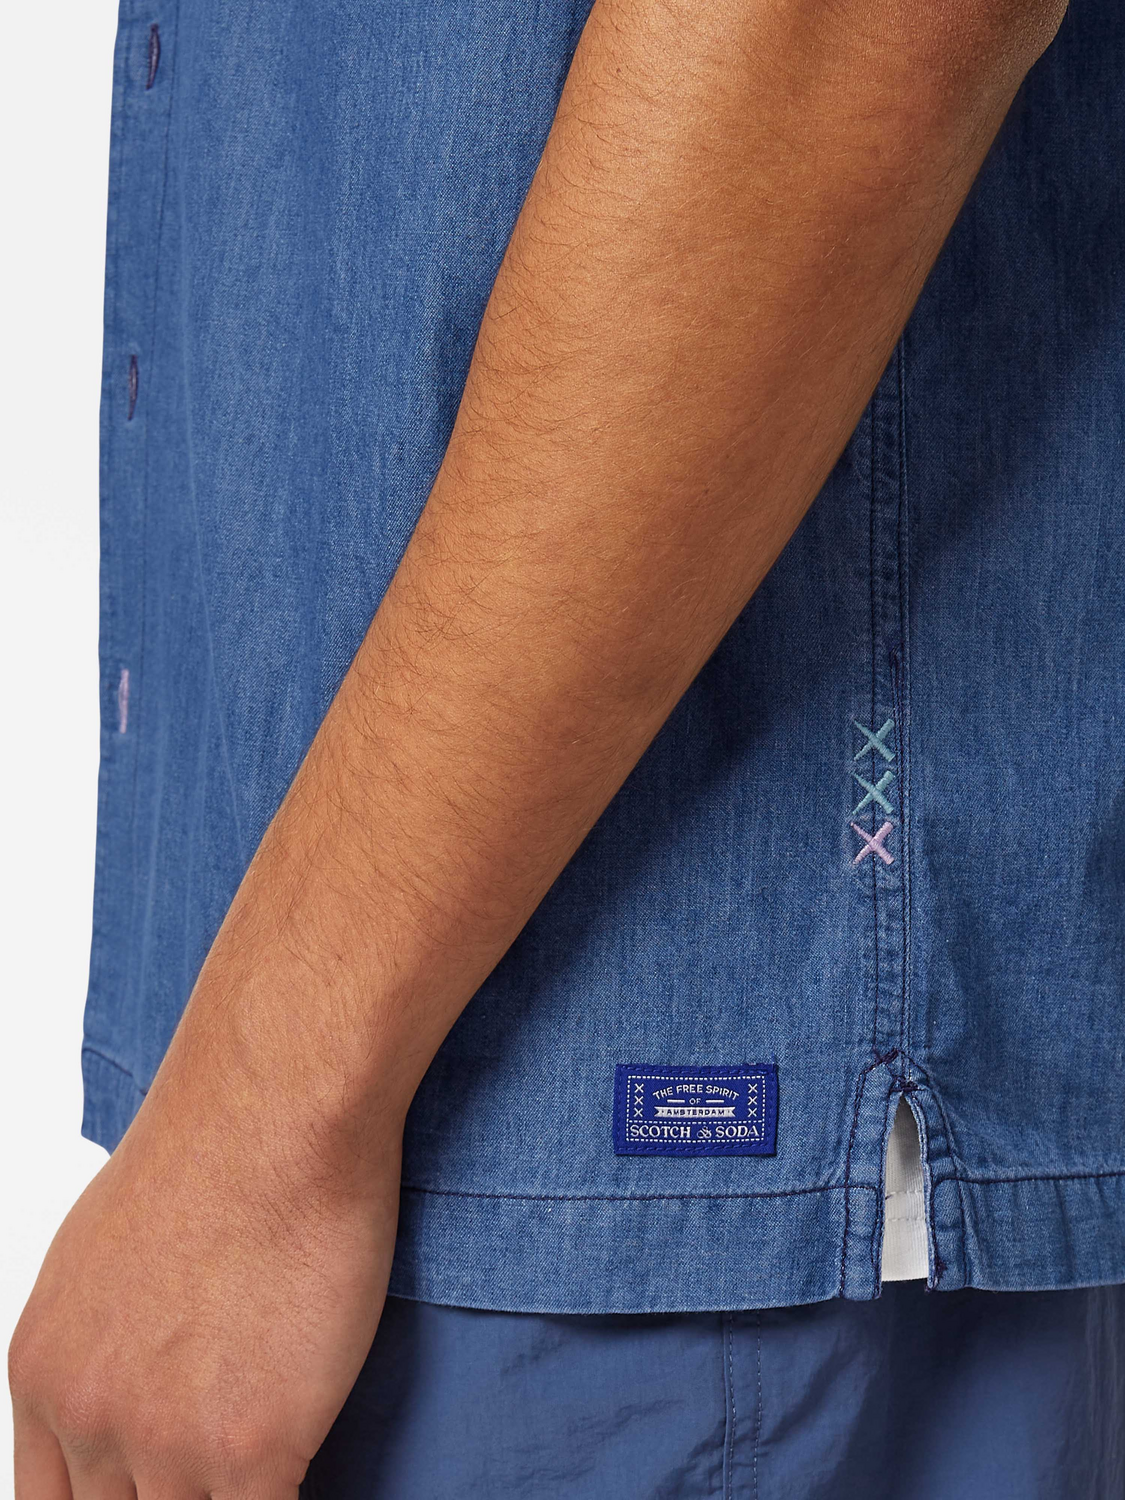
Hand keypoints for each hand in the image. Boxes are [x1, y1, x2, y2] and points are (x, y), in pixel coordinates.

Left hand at [8, 1059, 401, 1497]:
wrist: (274, 1109)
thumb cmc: (213, 1143)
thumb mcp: (106, 1247)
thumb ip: (108, 1337)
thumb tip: (145, 1371)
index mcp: (46, 1371)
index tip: (156, 1492)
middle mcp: (88, 1419)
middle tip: (214, 1476)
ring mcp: (167, 1443)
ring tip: (265, 1465)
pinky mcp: (251, 1450)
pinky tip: (305, 1469)